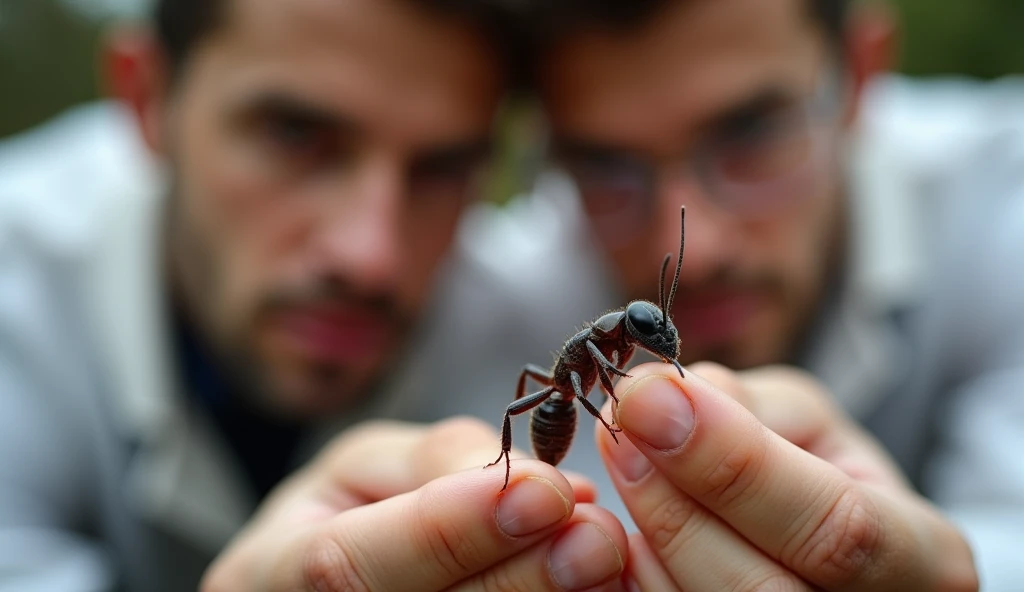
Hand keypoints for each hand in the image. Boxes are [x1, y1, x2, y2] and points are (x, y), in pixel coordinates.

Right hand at [202, 417, 627, 591]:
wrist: (317, 583)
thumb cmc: (340, 514)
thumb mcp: (362, 466)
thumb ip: (433, 462)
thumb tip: (525, 477)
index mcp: (265, 574)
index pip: (348, 564)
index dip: (448, 531)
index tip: (544, 492)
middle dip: (517, 578)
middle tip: (596, 536)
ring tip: (605, 559)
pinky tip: (601, 591)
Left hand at [595, 362, 978, 590]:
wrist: (827, 550)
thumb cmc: (823, 477)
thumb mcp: (810, 424)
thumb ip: (748, 407)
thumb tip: (666, 397)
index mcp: (924, 561)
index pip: (839, 528)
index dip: (737, 464)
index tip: (653, 399)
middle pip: (760, 590)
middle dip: (676, 503)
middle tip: (621, 429)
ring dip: (645, 536)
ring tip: (622, 460)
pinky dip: (630, 576)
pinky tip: (619, 526)